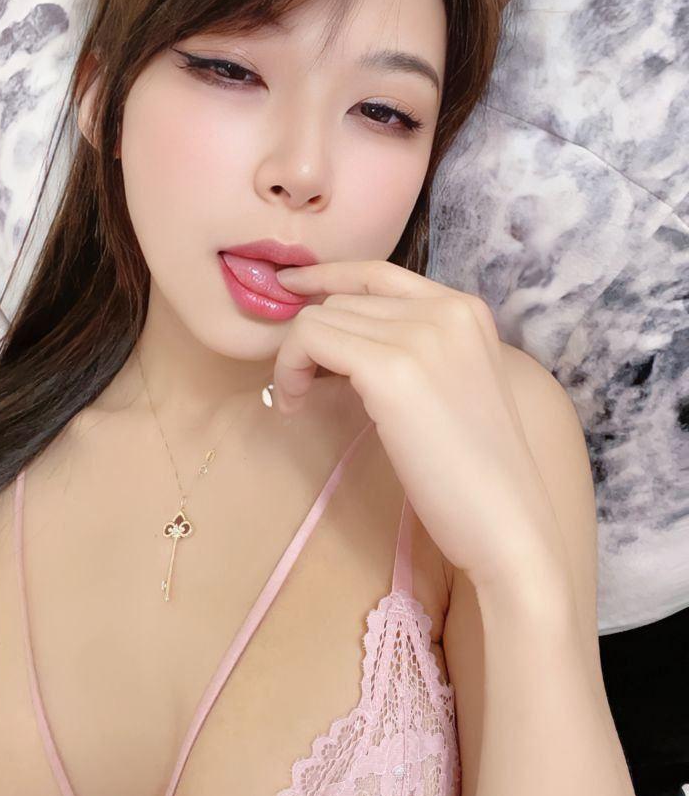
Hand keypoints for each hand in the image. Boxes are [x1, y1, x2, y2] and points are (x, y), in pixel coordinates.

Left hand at [273, 259, 570, 601]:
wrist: (506, 523)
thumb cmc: (477, 474)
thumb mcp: (452, 386)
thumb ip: (413, 349)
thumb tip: (337, 335)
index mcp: (468, 310)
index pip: (379, 273)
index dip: (327, 276)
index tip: (291, 287)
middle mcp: (446, 310)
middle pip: (342, 300)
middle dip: (311, 339)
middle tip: (302, 388)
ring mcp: (421, 337)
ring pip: (319, 317)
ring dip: (295, 357)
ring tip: (301, 401)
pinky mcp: (391, 370)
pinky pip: (309, 340)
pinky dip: (289, 369)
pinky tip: (295, 405)